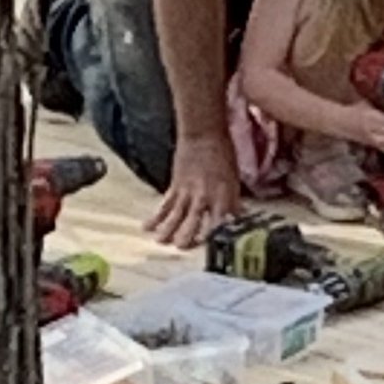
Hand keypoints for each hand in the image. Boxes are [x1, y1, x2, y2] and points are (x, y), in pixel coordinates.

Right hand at [147, 133, 242, 247]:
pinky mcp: (175, 186)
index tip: (216, 249)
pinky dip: (156, 216)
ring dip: (168, 230)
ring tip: (160, 242)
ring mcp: (188, 192)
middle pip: (195, 221)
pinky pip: (164, 205)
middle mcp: (204, 196)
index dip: (218, 236)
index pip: (221, 221)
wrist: (203, 134)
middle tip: (181, 248)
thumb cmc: (223, 155)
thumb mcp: (233, 180)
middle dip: (188, 235)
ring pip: (176, 215)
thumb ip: (232, 201)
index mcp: (222, 196)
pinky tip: (146, 227)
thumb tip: (238, 218)